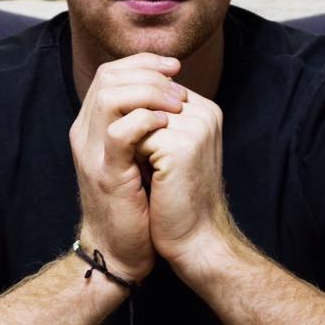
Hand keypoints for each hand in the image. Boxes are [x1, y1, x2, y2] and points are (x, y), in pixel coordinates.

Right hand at [69, 53, 187, 281]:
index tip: (174, 68)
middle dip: (149, 73)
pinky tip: (168, 126)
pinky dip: (147, 121)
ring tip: (177, 106)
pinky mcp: (106, 175)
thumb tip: (174, 93)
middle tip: (180, 87)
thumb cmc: (136, 204)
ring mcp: (92, 153)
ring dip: (150, 93)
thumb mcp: (138, 156)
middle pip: (108, 76)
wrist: (120, 251)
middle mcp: (85, 134)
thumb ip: (145, 124)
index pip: (110, 73)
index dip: (143, 63)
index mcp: (92, 126)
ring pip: (110, 96)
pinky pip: (120, 132)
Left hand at [135, 86, 239, 275]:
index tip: (137, 148)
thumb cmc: (174, 200)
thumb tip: (120, 97)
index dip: (128, 109)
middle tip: (140, 163)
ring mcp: (195, 126)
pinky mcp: (182, 145)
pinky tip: (147, 180)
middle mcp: (204, 112)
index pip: (150, 82)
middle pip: (141, 93)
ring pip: (135, 113)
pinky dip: (130, 157)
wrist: (193, 241)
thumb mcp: (165, 151)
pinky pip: (135, 134)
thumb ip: (154, 121)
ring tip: (145, 171)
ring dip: (128, 142)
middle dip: (126, 124)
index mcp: (202, 109)